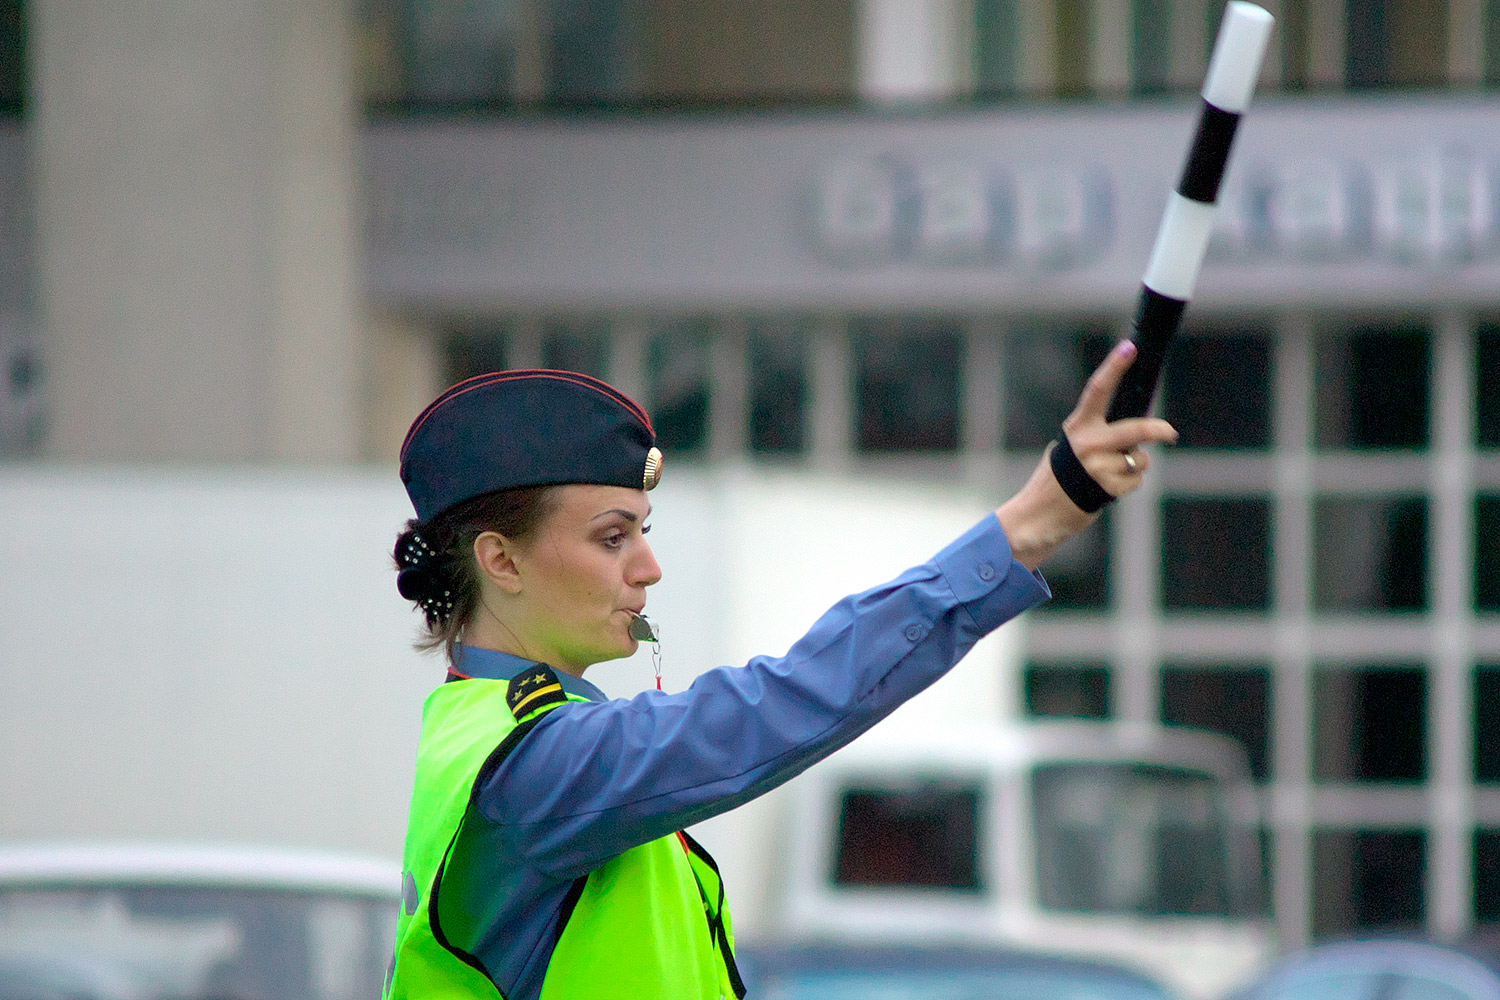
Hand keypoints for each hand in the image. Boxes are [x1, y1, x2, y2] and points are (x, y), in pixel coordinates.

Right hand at [996, 340, 1177, 569]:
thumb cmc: (1057, 480)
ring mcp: (1098, 466)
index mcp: (1077, 427)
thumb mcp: (1069, 450)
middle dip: (1158, 430)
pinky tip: (1106, 490)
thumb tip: (1135, 432)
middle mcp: (1087, 443)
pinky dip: (1127, 486)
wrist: (1038, 514)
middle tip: (1170, 433)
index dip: (1114, 367)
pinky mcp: (1108, 488)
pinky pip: (1135, 480)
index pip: (1097, 390)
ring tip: (1109, 476)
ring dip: (1134, 468)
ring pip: (1138, 459)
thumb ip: (1096, 436)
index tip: (1130, 347)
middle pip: (1136, 428)